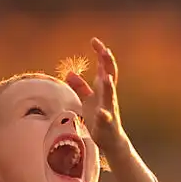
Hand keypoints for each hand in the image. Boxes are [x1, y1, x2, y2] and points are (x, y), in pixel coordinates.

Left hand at [63, 37, 123, 154]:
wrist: (111, 140)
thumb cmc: (99, 119)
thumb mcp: (88, 101)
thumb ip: (80, 87)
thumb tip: (69, 73)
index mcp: (104, 89)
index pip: (104, 67)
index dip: (101, 54)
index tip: (94, 40)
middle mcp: (109, 96)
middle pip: (110, 76)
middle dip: (108, 64)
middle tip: (105, 50)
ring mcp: (109, 110)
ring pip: (110, 95)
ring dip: (108, 86)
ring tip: (104, 76)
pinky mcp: (107, 124)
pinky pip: (105, 118)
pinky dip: (103, 115)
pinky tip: (99, 112)